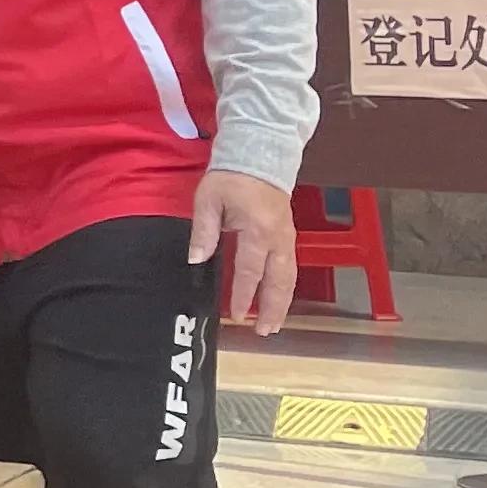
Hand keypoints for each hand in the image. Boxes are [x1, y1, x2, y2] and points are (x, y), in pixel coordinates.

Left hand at [192, 169, 298, 336]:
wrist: (260, 155)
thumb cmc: (230, 177)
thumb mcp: (208, 200)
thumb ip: (204, 232)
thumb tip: (196, 260)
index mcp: (257, 230)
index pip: (250, 270)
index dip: (243, 295)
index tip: (237, 316)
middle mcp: (278, 238)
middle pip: (279, 281)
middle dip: (272, 308)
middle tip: (264, 332)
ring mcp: (288, 238)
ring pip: (289, 277)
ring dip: (282, 302)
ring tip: (273, 324)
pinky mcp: (289, 236)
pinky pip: (290, 267)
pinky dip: (285, 287)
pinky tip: (278, 299)